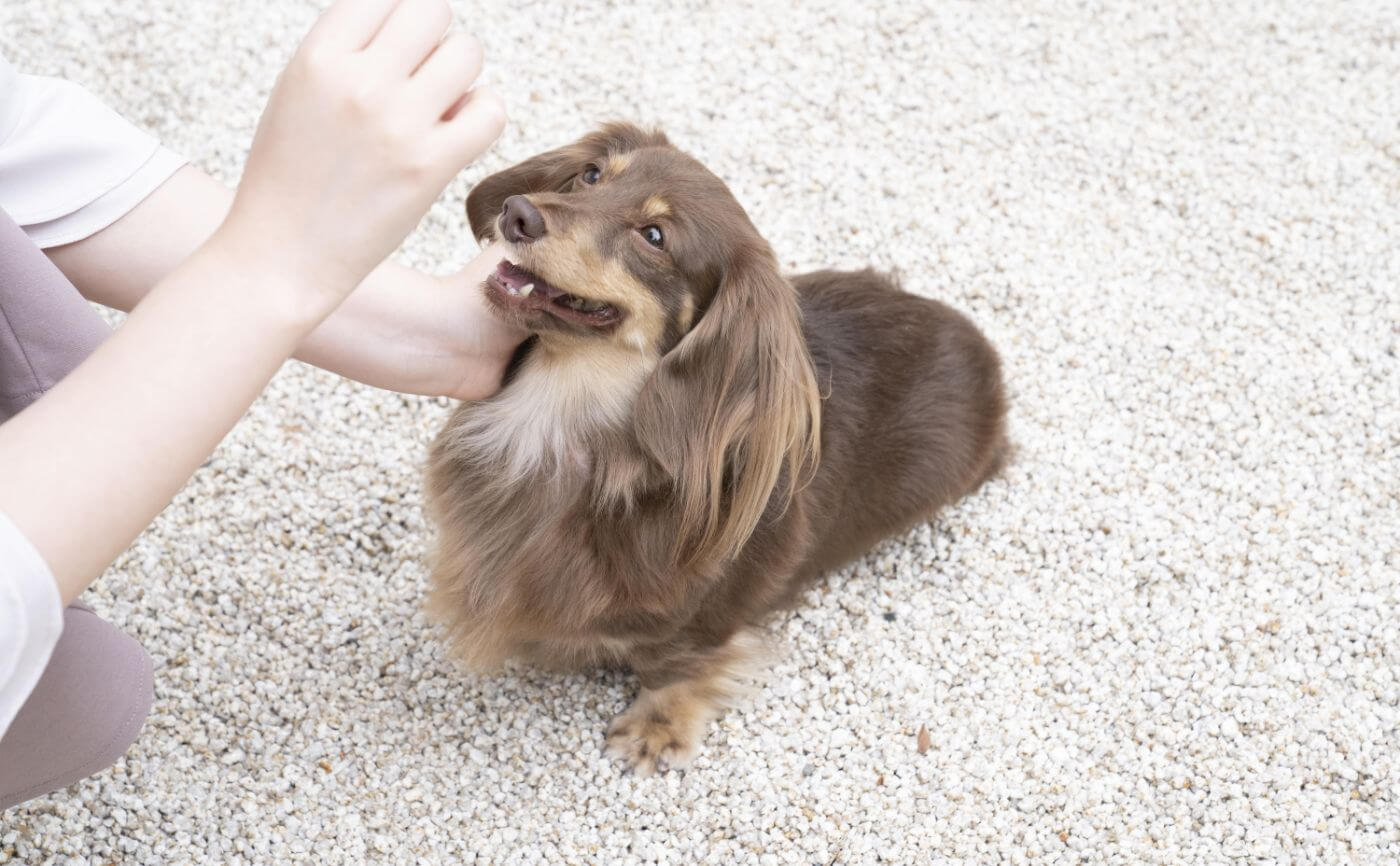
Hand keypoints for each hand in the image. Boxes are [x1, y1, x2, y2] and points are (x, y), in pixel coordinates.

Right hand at [217, 0, 505, 314]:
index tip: (397, 52)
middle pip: (432, 11)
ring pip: (467, 53)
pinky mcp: (430, 166)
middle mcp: (359, 81)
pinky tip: (459, 133)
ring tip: (439, 106)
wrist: (280, 255)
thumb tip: (417, 33)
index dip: (398, 20)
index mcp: (318, 57)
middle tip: (422, 78)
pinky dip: (483, 116)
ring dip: (462, 76)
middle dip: (434, 41)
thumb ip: (348, 54)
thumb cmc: (290, 177)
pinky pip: (490, 112)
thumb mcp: (298, 93)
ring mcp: (397, 123)